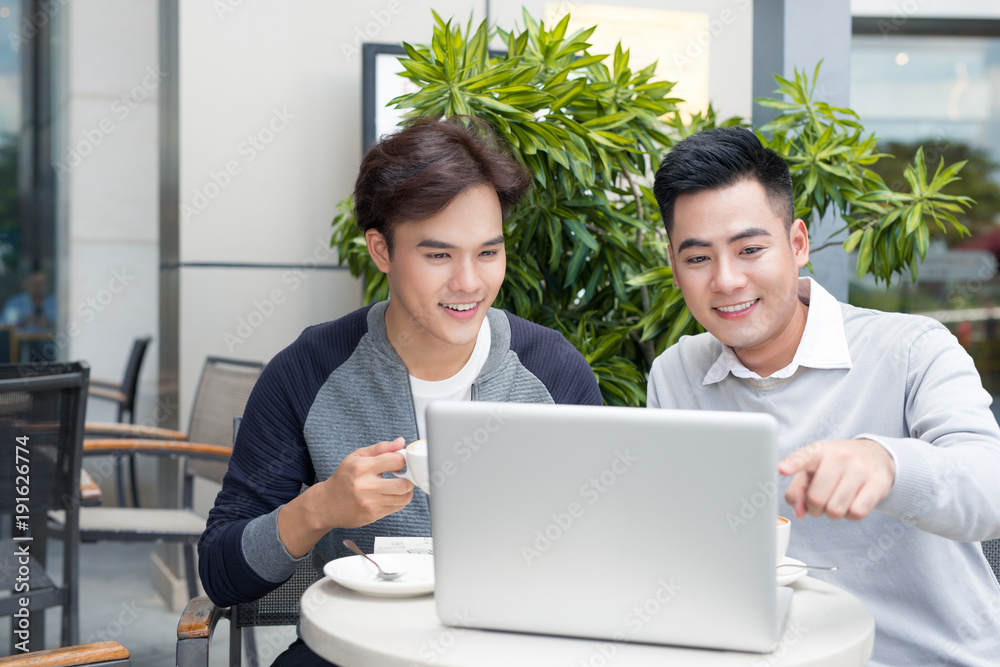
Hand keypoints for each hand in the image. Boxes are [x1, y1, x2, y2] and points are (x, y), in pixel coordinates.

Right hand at [320, 437, 414, 528]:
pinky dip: (398, 501)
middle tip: (404, 476)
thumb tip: (401, 442)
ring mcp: (369, 503)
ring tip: (398, 486)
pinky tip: (390, 495)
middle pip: (404, 484)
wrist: (327, 504)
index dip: (402, 461)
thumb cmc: (344, 478)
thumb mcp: (357, 457)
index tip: (398, 463)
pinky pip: (396, 508)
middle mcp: (366, 486)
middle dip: (408, 479)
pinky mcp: (372, 515)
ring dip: (406, 491)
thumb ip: (380, 448)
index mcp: (362, 467)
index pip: (397, 461)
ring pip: (404, 498)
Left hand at [778, 439, 894, 520]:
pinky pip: (856, 513)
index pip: (803, 457)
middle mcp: (840, 456)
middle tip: (820, 501)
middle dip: (814, 508)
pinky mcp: (878, 483)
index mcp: (819, 450)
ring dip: (832, 513)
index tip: (782, 469)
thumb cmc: (836, 464)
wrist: (875, 454)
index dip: (792, 465)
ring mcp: (861, 469)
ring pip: (835, 510)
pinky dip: (850, 515)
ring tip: (836, 500)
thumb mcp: (813, 468)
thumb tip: (799, 512)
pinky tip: (852, 502)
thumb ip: (798, 489)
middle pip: (815, 498)